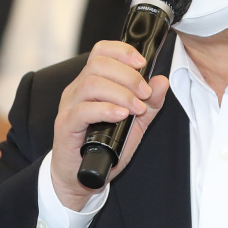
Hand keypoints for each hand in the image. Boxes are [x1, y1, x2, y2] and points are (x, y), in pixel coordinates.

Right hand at [51, 40, 168, 210]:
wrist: (84, 176)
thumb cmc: (106, 145)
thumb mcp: (136, 121)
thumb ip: (150, 102)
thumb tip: (162, 81)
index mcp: (91, 82)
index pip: (101, 51)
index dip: (122, 51)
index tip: (142, 63)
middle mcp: (77, 89)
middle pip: (98, 64)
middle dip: (128, 76)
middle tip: (144, 94)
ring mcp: (69, 106)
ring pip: (91, 83)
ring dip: (121, 93)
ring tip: (137, 108)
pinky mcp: (65, 126)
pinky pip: (83, 110)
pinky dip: (106, 109)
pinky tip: (121, 115)